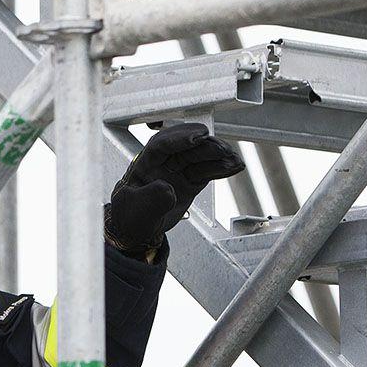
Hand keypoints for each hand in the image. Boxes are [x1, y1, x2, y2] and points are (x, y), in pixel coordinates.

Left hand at [105, 123, 244, 253]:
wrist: (138, 230)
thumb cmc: (130, 217)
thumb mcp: (136, 210)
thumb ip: (151, 199)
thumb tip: (167, 189)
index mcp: (144, 164)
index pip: (161, 145)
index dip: (179, 139)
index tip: (197, 137)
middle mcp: (162, 163)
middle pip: (185, 148)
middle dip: (204, 146)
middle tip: (222, 148)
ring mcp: (178, 171)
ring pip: (199, 158)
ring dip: (218, 156)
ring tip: (235, 160)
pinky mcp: (190, 181)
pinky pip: (208, 171)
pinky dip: (221, 169)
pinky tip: (235, 166)